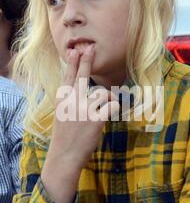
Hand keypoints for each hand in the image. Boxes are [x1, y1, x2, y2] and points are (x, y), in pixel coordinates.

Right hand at [42, 45, 118, 202]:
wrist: (64, 155)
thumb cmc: (65, 136)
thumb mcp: (61, 115)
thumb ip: (70, 100)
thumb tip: (83, 89)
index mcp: (62, 100)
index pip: (68, 76)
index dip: (73, 62)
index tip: (76, 50)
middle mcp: (72, 101)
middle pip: (83, 76)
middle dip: (87, 60)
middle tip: (91, 47)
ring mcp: (83, 109)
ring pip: (103, 93)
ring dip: (108, 99)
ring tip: (104, 109)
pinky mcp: (96, 119)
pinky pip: (112, 106)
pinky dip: (114, 109)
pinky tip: (110, 114)